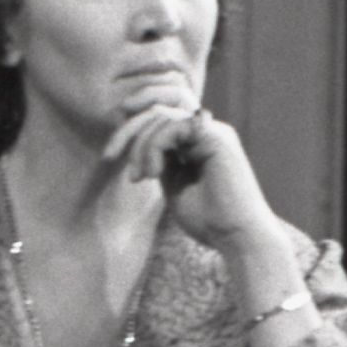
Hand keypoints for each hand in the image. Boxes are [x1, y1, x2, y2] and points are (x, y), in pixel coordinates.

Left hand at [118, 104, 279, 251]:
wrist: (237, 237)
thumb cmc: (209, 220)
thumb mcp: (173, 184)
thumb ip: (160, 160)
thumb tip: (139, 143)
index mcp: (199, 141)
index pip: (161, 115)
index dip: (133, 125)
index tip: (110, 153)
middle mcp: (208, 130)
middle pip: (159, 109)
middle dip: (128, 130)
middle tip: (109, 155)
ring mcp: (213, 131)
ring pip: (162, 116)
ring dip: (141, 145)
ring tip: (140, 177)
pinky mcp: (216, 137)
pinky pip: (173, 126)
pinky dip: (154, 146)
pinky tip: (153, 173)